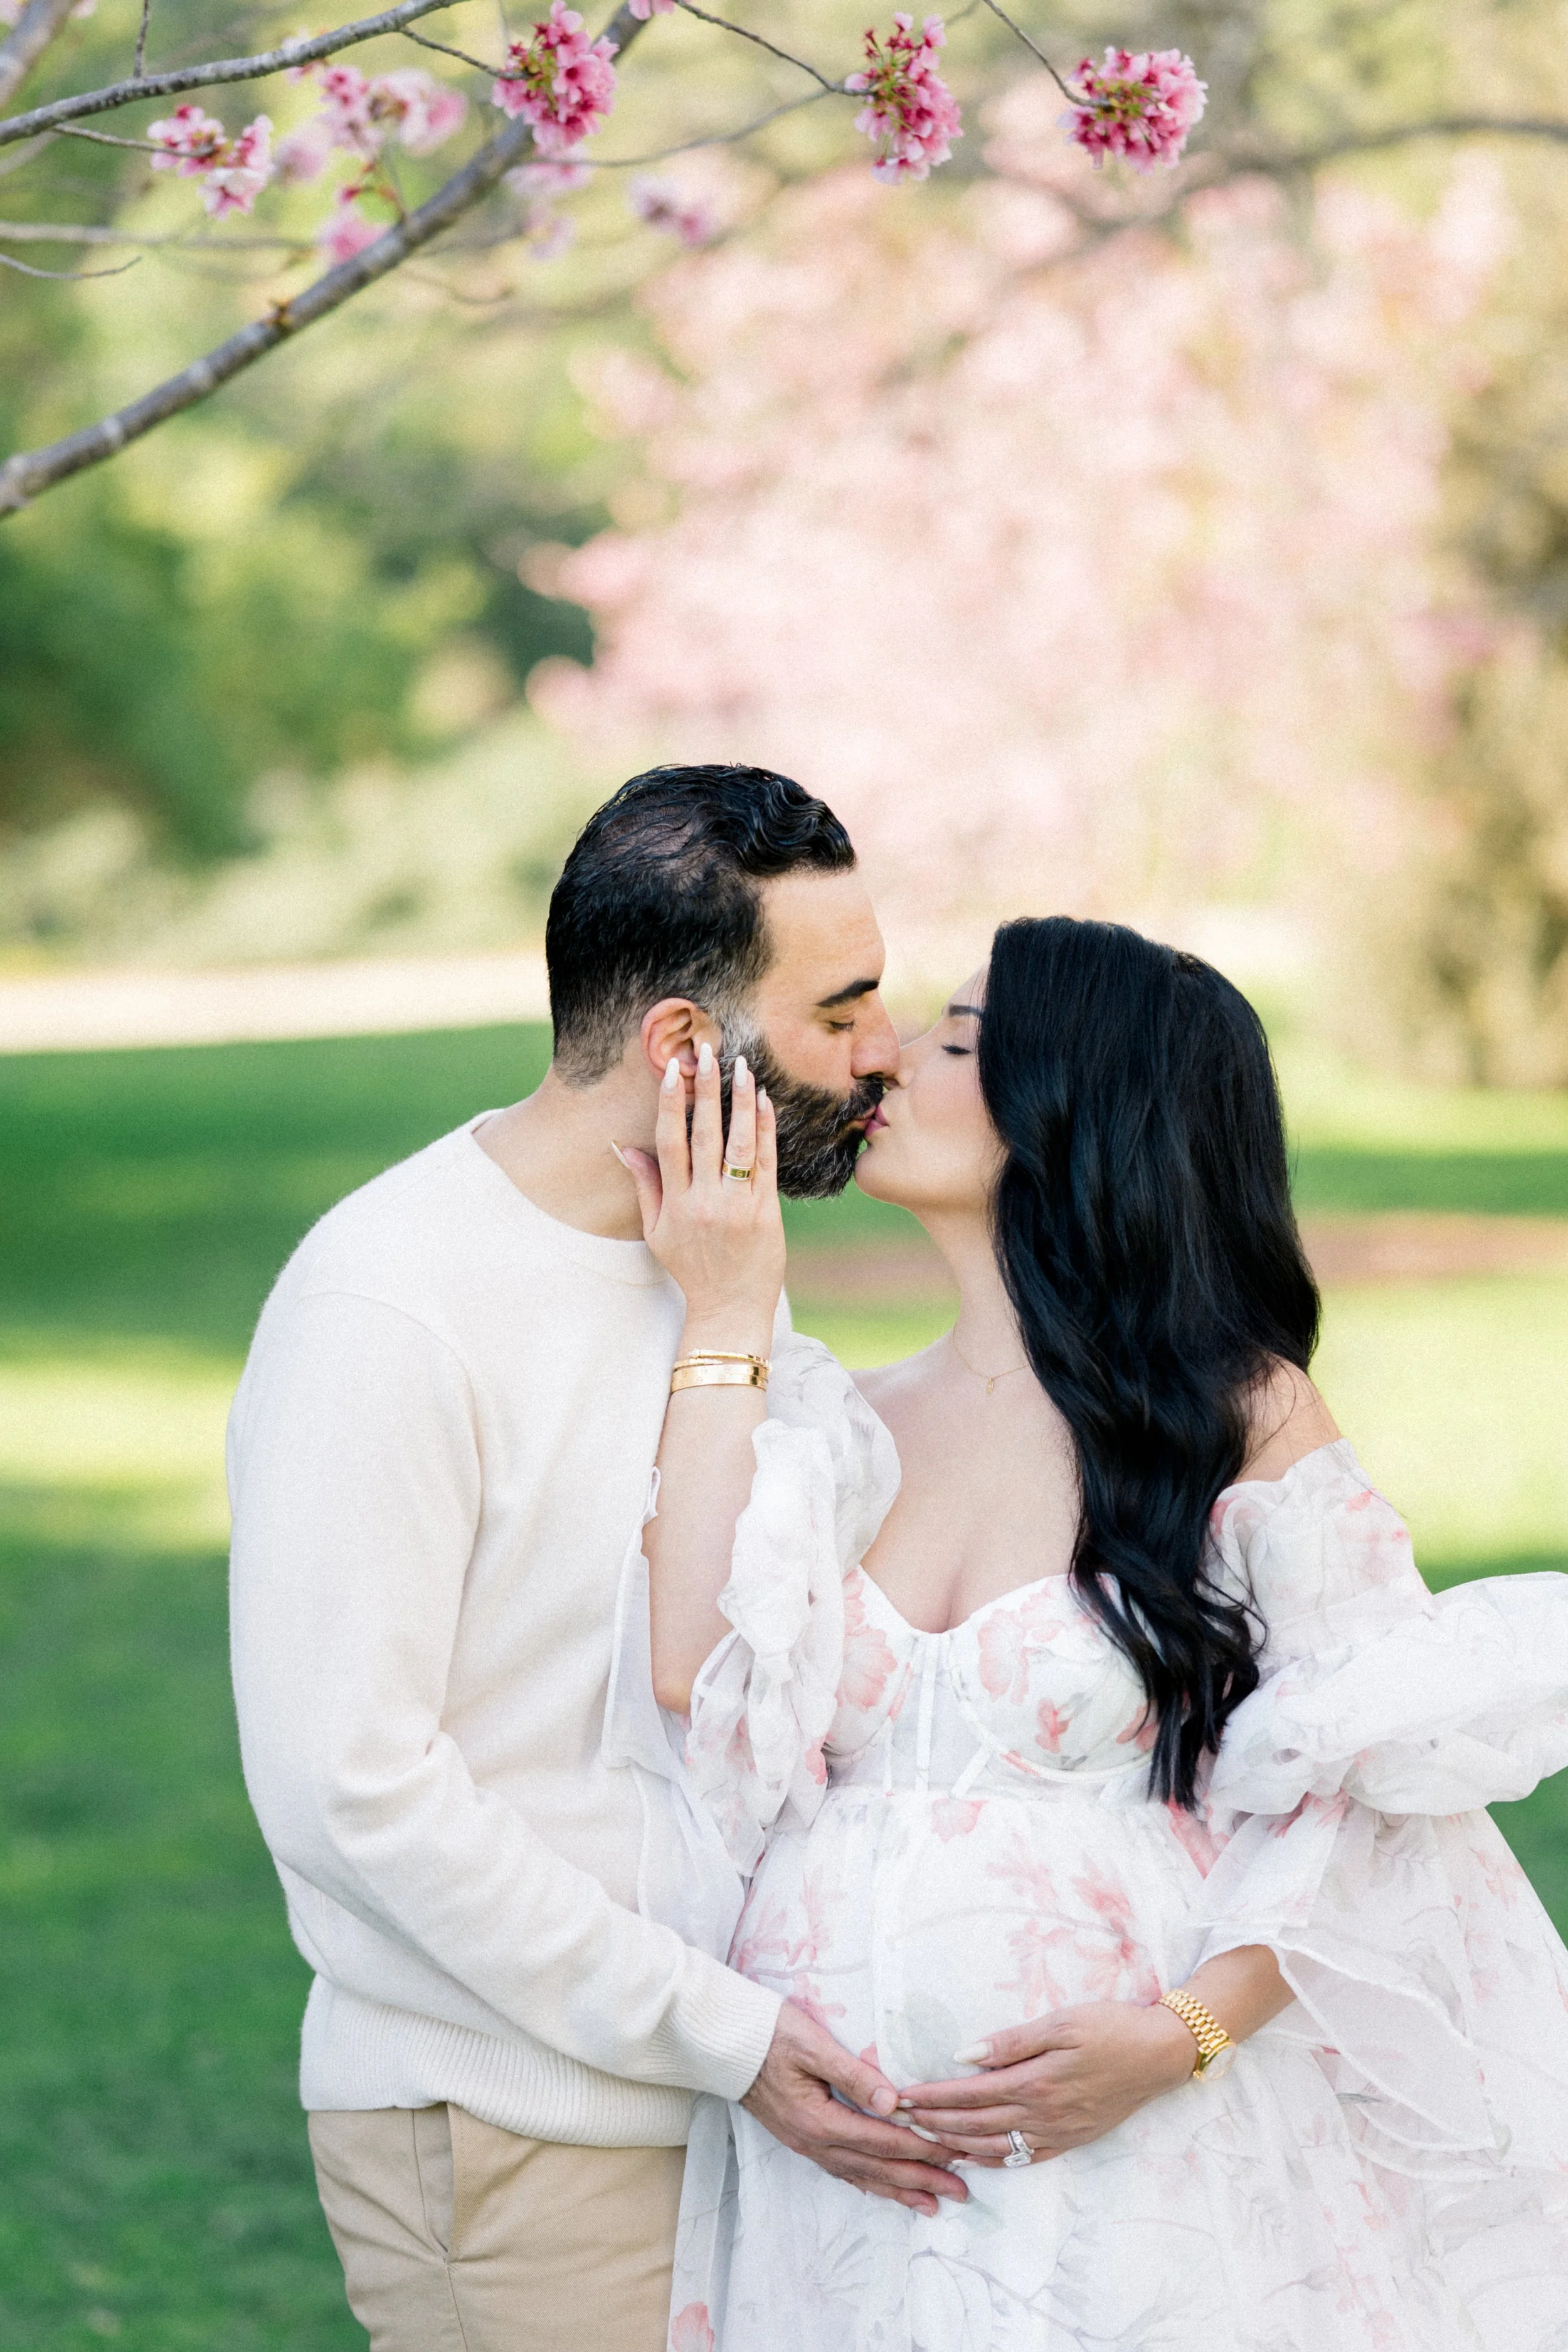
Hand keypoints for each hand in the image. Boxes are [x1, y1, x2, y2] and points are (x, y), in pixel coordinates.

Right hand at [621, 1044, 785, 1340]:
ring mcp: (738, 1205)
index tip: (673, 1069)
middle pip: (705, 1134)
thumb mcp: (657, 1232)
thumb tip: (623, 1146)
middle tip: (707, 1050)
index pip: (670, 1141)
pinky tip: (764, 1101)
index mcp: (676, 1203)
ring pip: (739, 1143)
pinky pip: (766, 1161)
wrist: (730, 1308)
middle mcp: (706, 1201)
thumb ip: (646, 1186)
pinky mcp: (766, 1210)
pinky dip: (765, 1129)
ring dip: (740, 1101)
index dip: (670, 1102)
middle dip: (705, 1089)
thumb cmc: (691, 1269)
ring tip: (742, 1066)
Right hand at [744, 2001, 970, 2216]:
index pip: (883, 2140)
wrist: (726, 2042)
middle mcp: (815, 2141)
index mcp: (820, 2119)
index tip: (955, 2153)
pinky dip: (870, 2184)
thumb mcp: (812, 2044)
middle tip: (960, 2191)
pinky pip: (844, 2171)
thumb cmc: (770, 2033)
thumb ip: (853, 2073)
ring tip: (933, 2203)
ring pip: (862, 2176)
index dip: (922, 2148)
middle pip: (878, 2168)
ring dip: (900, 2190)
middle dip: (922, 2179)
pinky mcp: (802, 2140)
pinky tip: (884, 2190)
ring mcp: (807, 2145)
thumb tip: (892, 2102)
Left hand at [896, 2000, 1197, 2162]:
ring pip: (995, 2147)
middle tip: (899, 2121)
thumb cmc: (1110, 2027)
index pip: (970, 2094)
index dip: (933, 2097)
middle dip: (933, 2124)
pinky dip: (993, 2160)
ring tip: (925, 2140)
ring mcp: (1057, 2133)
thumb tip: (965, 2055)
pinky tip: (973, 2157)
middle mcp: (1042, 2114)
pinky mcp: (1071, 2140)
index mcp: (1035, 2081)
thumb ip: (1011, 2041)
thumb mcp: (1061, 2022)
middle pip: (975, 2125)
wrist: (1159, 2055)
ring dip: (956, 2144)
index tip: (902, 2096)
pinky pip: (1023, 2158)